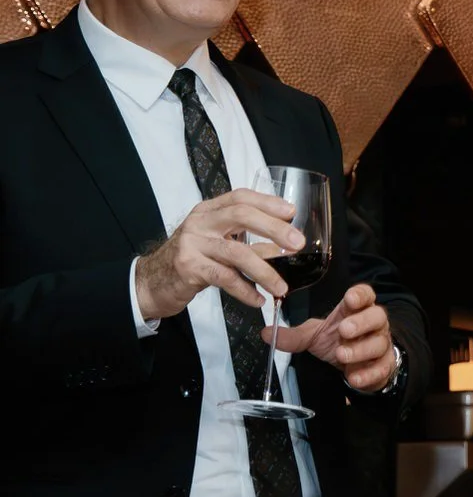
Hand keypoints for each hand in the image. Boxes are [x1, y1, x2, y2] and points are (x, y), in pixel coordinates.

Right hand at [133, 189, 303, 318]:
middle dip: (274, 229)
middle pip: (241, 216)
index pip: (240, 197)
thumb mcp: (217, 243)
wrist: (151, 282)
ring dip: (265, 271)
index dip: (267, 202)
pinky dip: (245, 290)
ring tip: (281, 287)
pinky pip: (225, 278)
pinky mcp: (188, 268)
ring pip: (237, 252)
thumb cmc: (191, 260)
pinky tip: (258, 299)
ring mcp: (192, 244)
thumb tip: (284, 245)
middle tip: (298, 244)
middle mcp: (200, 222)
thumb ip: (245, 239)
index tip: (291, 212)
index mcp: (209, 211)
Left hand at [270, 284, 396, 391]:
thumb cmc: (338, 343)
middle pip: (377, 316)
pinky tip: (353, 377)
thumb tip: (266, 334)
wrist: (356, 367)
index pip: (365, 296)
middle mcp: (373, 325)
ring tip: (342, 355)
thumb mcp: (314, 336)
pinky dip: (368, 373)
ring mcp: (381, 345)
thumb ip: (294, 335)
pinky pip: (382, 368)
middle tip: (344, 330)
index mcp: (355, 311)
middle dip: (362, 322)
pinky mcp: (385, 366)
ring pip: (379, 343)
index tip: (350, 298)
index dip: (360, 295)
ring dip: (360, 349)